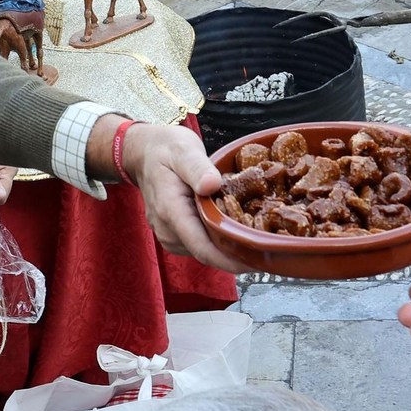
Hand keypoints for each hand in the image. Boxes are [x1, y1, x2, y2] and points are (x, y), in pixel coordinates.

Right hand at [120, 123, 249, 273]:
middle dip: (235, 255)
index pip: (202, 248)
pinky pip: (199, 244)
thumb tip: (212, 185)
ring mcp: (169, 234)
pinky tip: (234, 230)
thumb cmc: (166, 149)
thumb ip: (197, 168)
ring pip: (204, 251)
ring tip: (254, 237)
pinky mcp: (174, 234)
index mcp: (171, 210)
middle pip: (206, 253)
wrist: (144, 153)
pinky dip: (217, 240)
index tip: (255, 261)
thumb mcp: (183, 150)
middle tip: (266, 248)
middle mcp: (167, 229)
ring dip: (228, 248)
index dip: (230, 260)